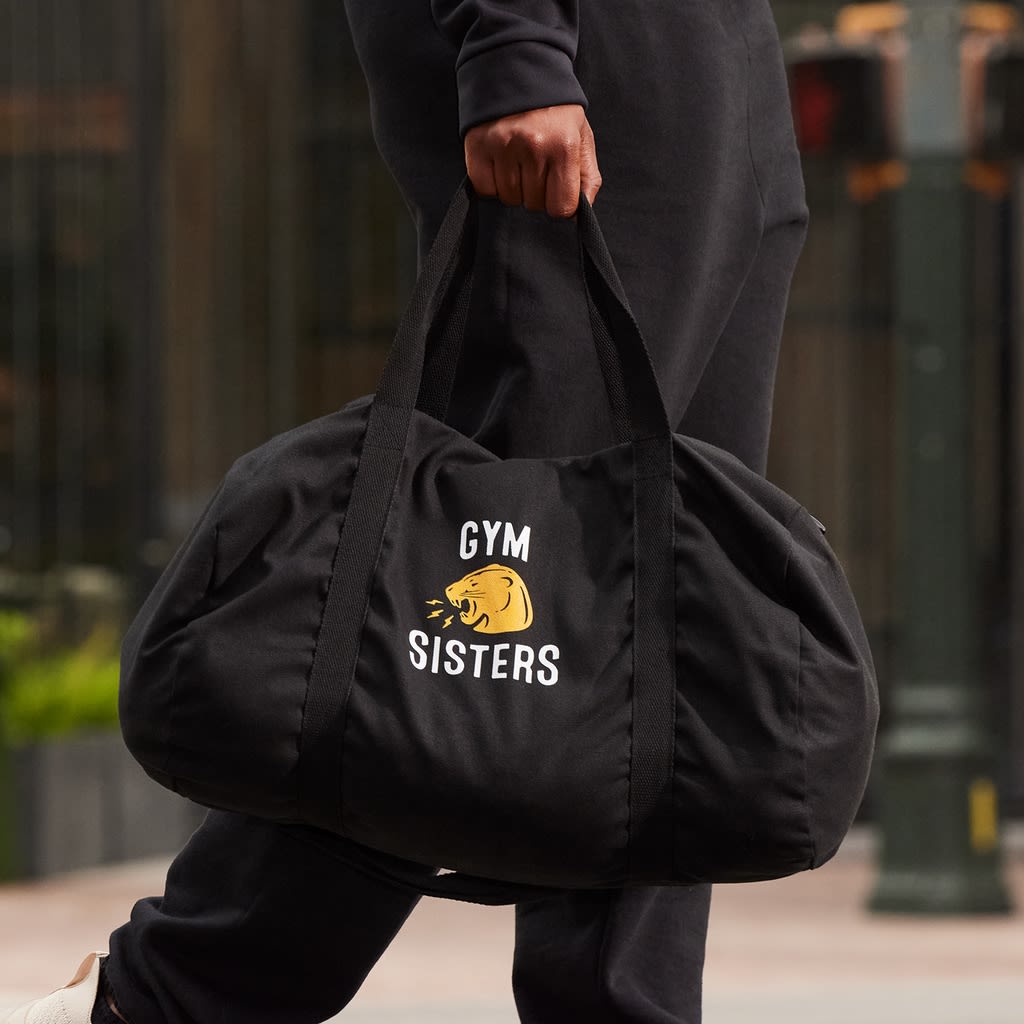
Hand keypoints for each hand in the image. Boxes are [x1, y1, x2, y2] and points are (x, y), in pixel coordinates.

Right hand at [464, 104, 600, 218]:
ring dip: (514, 188)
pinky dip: (492, 183)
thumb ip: (587, 176)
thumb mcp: (581, 135)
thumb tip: (580, 215)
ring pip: (510, 199)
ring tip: (517, 160)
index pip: (561, 207)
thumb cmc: (554, 108)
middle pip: (534, 204)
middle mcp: (534, 147)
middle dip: (537, 192)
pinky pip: (486, 189)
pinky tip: (500, 163)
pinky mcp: (478, 147)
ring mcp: (503, 147)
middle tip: (535, 165)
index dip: (558, 203)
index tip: (555, 190)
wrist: (518, 65)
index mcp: (564, 146)